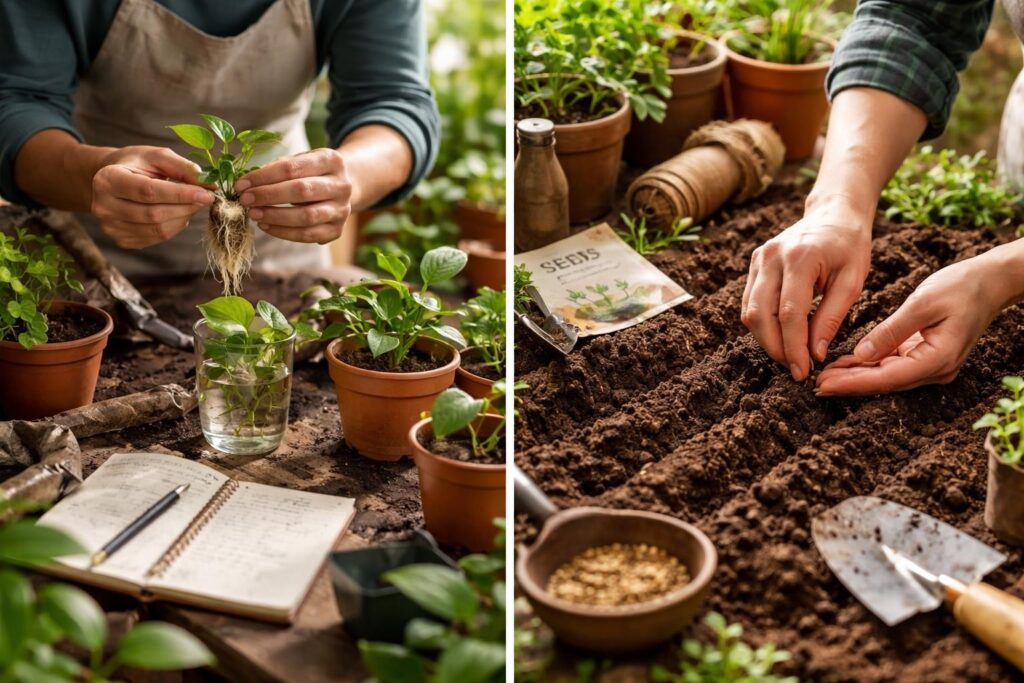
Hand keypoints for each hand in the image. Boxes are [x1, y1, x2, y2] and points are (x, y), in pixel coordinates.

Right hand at [92, 146, 212, 248]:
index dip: (181, 194)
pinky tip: (176, 213)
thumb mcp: (158, 156)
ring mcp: (111, 227)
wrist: (114, 180)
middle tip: (206, 198)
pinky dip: (174, 226)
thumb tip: (210, 184)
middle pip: (154, 214)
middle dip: (186, 207)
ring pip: (158, 230)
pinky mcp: (122, 240)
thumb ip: (183, 167)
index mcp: (107, 179)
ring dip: (183, 218)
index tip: (206, 194)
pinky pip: (157, 238)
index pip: (148, 191)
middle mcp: (103, 206)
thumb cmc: (138, 165)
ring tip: (191, 204)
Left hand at [236, 148, 351, 244]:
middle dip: (268, 196)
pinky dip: (284, 232)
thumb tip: (248, 182)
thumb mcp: (301, 161)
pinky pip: (308, 235)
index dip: (264, 176)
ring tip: (254, 214)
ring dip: (275, 216)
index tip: (241, 184)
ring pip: (306, 216)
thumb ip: (278, 168)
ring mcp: (342, 210)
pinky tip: (266, 226)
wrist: (346, 187)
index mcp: (332, 160)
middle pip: (301, 191)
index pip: (292, 168)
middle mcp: (341, 185)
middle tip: (245, 200)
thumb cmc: (314, 172)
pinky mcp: (337, 230)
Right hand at [742, 202, 871, 380]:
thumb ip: (832, 317)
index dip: (794, 347)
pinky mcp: (754, 263)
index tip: (804, 371)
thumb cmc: (849, 245)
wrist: (833, 212)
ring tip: (788, 355)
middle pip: (760, 315)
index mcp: (801, 258)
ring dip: (766, 339)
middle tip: (794, 368)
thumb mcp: (853, 280)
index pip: (789, 313)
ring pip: (749, 311)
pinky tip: (781, 334)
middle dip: (775, 348)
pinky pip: (750, 302)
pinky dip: (762, 324)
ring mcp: (759, 258)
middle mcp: (772, 257)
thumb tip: (816, 353)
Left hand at [815, 250, 1018, 395]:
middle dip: (849, 384)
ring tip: (824, 376)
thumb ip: (891, 331)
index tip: (823, 384)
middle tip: (815, 384)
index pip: (886, 378)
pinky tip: (846, 363)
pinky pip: (894, 365)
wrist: (990, 281)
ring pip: (887, 376)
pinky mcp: (927, 356)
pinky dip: (870, 365)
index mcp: (937, 359)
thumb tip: (861, 355)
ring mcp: (933, 365)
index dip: (853, 383)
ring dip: (857, 376)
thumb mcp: (922, 304)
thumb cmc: (960, 287)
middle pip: (885, 382)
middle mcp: (936, 369)